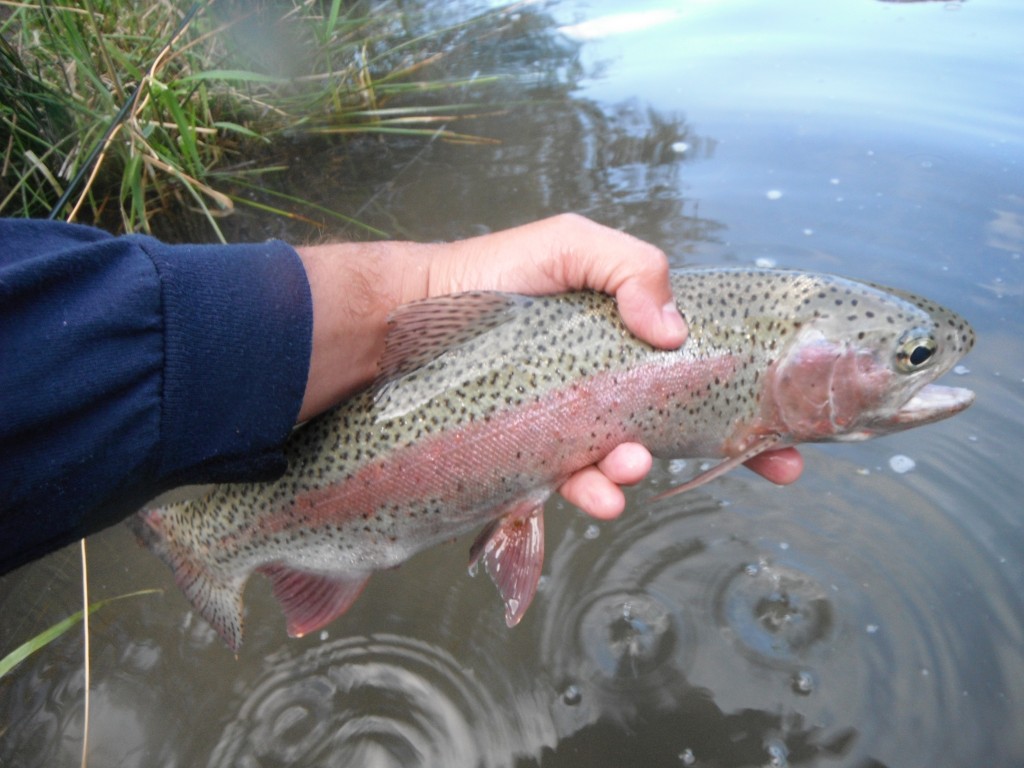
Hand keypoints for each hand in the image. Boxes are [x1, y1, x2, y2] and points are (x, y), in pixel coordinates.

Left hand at [294, 214, 801, 518]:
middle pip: (686, 425)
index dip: (753, 401)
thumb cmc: (493, 272)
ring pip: (629, 460)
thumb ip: (630, 266)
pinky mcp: (535, 456)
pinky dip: (594, 492)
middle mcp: (610, 385)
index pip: (705, 370)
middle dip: (734, 451)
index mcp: (629, 338)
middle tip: (776, 467)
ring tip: (630, 466)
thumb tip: (674, 329)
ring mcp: (575, 424)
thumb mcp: (569, 244)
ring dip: (641, 469)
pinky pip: (573, 484)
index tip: (793, 431)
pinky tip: (600, 492)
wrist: (414, 315)